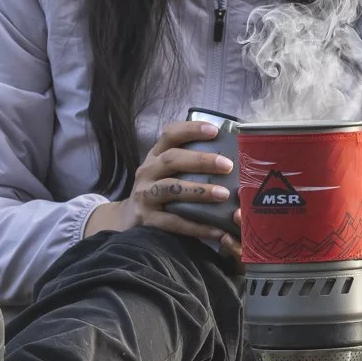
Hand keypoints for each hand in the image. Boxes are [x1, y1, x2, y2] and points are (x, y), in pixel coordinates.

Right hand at [83, 120, 241, 256]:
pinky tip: (217, 230)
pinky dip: (197, 226)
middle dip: (200, 161)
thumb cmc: (160, 190)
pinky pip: (174, 222)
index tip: (214, 131)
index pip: (170, 135)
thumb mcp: (167, 171)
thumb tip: (231, 160)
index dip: (191, 130)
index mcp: (156, 155)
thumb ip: (189, 163)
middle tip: (227, 166)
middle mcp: (148, 171)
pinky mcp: (147, 219)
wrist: (130, 219)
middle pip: (172, 160)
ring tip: (224, 194)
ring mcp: (145, 195)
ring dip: (199, 191)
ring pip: (171, 189)